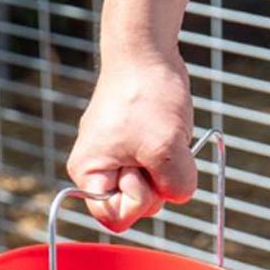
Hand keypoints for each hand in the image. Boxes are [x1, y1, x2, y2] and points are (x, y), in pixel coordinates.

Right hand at [66, 53, 196, 232]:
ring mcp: (119, 162)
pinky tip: (164, 132)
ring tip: (160, 135)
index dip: (137, 203)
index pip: (115, 218)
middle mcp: (100, 172)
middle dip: (156, 182)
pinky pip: (160, 172)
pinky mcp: (137, 152)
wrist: (146, 51)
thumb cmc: (147, 93)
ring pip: (154, 191)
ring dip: (167, 168)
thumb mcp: (167, 147)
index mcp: (90, 174)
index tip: (141, 170)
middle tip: (152, 145)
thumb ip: (175, 185)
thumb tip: (179, 195)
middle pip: (138, 208)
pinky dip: (170, 157)